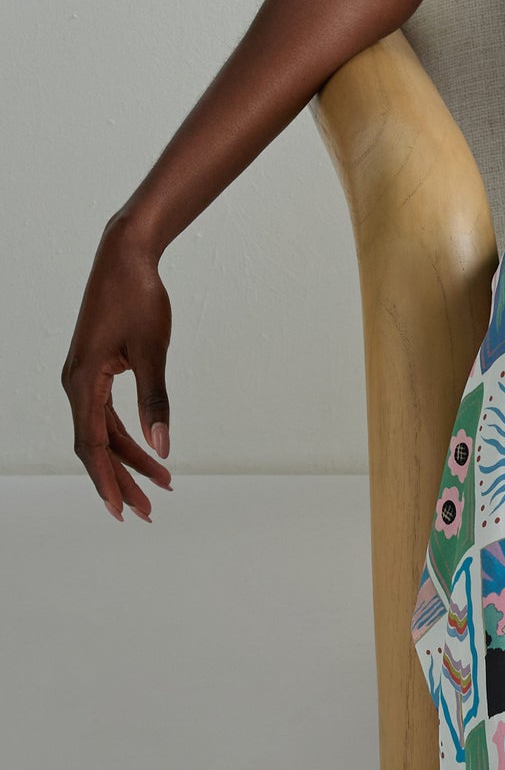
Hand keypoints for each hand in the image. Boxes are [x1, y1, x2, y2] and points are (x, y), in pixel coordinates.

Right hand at [59, 214, 174, 521]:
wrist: (125, 257)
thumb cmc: (139, 298)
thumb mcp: (153, 351)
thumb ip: (156, 400)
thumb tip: (163, 446)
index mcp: (82, 382)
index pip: (92, 446)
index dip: (107, 481)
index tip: (121, 512)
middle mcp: (76, 383)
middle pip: (97, 446)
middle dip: (122, 479)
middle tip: (148, 512)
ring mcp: (83, 377)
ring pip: (103, 432)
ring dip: (128, 459)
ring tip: (160, 485)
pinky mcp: (95, 369)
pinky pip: (106, 414)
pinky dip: (126, 435)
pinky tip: (147, 451)